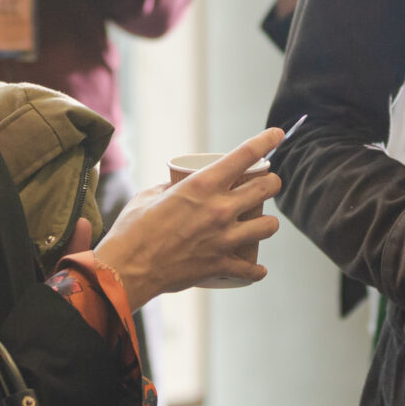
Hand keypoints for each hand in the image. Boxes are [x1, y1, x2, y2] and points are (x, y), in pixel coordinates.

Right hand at [95, 127, 284, 303]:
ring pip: (269, 226)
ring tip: (261, 224)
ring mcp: (224, 238)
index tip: (277, 135)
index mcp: (202, 185)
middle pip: (266, 188)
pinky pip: (251, 268)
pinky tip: (257, 269)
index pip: (245, 155)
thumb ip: (170, 188)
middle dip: (272, 183)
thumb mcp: (150, 196)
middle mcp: (220, 208)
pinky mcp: (221, 265)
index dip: (267, 141)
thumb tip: (178, 187)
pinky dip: (256, 270)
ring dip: (267, 223)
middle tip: (268, 185)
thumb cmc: (132, 229)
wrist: (127, 270)